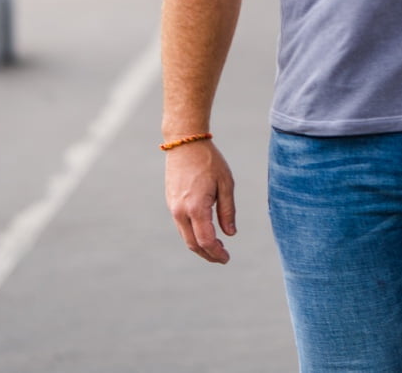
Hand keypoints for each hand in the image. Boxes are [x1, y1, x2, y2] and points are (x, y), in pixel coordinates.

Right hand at [165, 139, 235, 262]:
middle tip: (223, 258)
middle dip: (208, 254)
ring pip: (185, 236)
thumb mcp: (226, 183)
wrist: (185, 143)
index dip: (216, 253)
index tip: (227, 258)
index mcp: (196, 207)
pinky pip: (181, 225)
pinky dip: (192, 234)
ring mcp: (173, 208)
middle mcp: (181, 211)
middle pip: (193, 244)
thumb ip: (228, 210)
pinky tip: (204, 232)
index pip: (206, 240)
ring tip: (216, 247)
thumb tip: (230, 234)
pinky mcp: (170, 203)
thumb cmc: (209, 161)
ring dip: (200, 246)